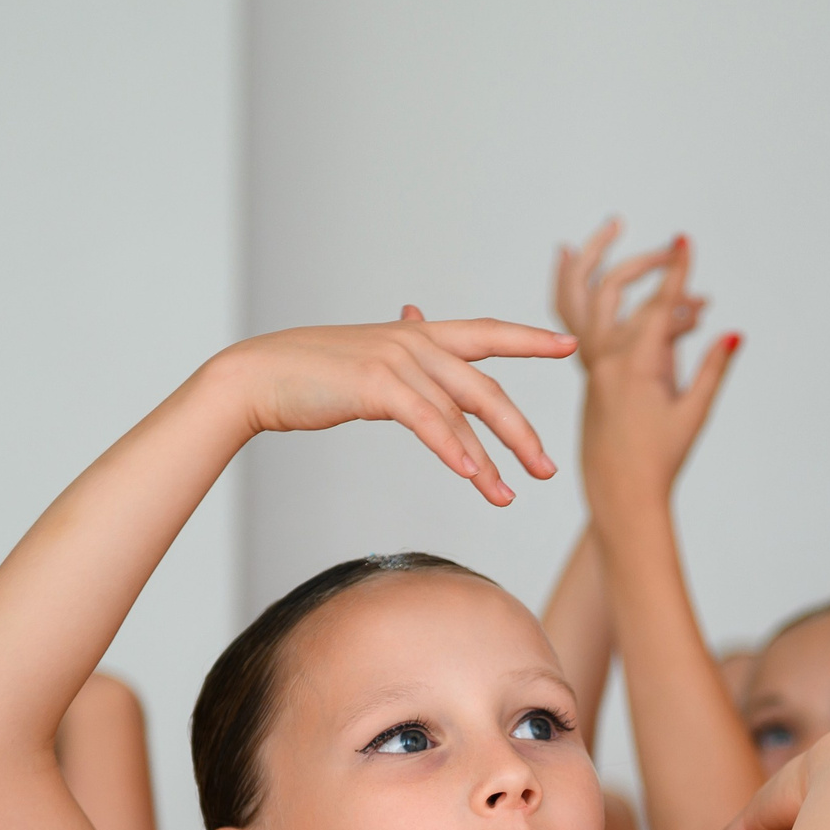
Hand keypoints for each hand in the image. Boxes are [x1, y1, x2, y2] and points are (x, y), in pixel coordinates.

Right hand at [224, 313, 575, 506]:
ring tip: (508, 496)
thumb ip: (404, 360)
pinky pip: (428, 421)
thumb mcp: (370, 363)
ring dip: (488, 461)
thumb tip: (422, 343)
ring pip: (462, 414)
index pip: (488, 334)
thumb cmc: (312, 376)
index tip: (570, 345)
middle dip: (521, 433)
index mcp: (420, 334)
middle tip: (546, 470)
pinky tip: (471, 475)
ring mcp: (398, 360)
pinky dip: (453, 449)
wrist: (259, 377)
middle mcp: (416, 341)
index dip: (530, 339)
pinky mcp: (377, 384)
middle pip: (487, 389)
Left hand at [557, 220, 740, 498]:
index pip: (659, 307)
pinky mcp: (591, 372)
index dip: (675, 273)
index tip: (684, 240)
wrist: (620, 495)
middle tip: (676, 251)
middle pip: (619, 291)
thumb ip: (712, 371)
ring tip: (610, 228)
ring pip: (583, 299)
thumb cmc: (661, 462)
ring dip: (596, 262)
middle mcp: (606, 359)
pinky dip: (579, 289)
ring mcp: (593, 365)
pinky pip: (580, 319)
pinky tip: (573, 261)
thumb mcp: (693, 415)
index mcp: (635, 367)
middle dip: (650, 265)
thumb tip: (734, 335)